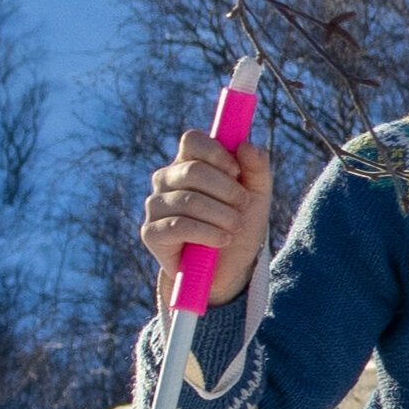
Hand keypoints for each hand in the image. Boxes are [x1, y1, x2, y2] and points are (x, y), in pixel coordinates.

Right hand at [140, 124, 276, 309]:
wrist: (230, 267)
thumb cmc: (239, 224)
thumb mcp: (257, 195)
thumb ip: (257, 168)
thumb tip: (248, 145)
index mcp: (188, 162)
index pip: (192, 140)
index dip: (216, 153)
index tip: (237, 172)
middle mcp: (166, 180)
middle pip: (193, 170)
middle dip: (227, 190)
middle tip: (242, 205)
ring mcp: (155, 206)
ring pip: (189, 200)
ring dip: (223, 216)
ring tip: (234, 227)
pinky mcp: (151, 233)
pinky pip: (179, 226)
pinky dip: (209, 233)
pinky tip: (222, 240)